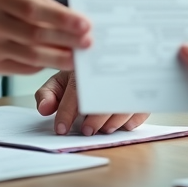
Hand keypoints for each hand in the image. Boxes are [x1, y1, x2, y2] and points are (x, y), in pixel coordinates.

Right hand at [0, 0, 91, 73]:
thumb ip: (38, 0)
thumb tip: (71, 15)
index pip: (34, 9)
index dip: (62, 18)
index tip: (85, 24)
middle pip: (34, 35)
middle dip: (66, 40)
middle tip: (89, 43)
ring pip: (30, 55)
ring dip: (58, 57)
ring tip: (78, 57)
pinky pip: (21, 67)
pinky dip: (42, 65)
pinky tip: (57, 62)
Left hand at [34, 69, 149, 135]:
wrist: (106, 54)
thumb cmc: (80, 76)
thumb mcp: (60, 81)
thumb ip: (48, 95)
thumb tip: (44, 109)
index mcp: (84, 68)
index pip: (75, 90)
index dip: (66, 111)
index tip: (61, 129)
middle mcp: (107, 71)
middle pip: (104, 94)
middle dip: (95, 117)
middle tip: (86, 131)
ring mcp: (127, 80)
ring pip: (125, 101)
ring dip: (115, 120)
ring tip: (104, 130)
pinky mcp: (142, 90)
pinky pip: (143, 106)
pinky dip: (135, 118)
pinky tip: (126, 125)